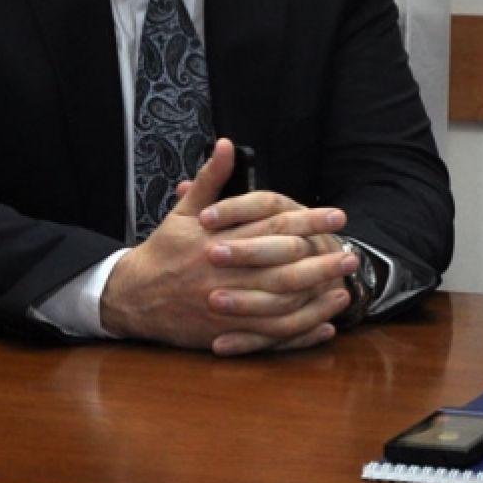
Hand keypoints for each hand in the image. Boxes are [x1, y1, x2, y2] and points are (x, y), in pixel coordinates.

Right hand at [101, 139, 355, 355]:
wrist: (130, 296)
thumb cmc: (163, 251)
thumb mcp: (183, 211)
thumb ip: (211, 179)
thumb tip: (227, 144)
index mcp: (217, 240)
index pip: (272, 227)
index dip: (308, 221)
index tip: (337, 217)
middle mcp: (224, 273)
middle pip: (282, 268)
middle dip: (321, 261)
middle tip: (352, 255)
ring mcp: (225, 308)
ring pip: (280, 306)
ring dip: (316, 300)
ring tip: (345, 290)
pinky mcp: (224, 334)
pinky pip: (268, 338)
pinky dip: (299, 334)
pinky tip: (324, 327)